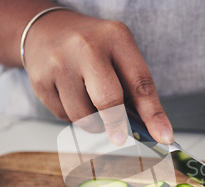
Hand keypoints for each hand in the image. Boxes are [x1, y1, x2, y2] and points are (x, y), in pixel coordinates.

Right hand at [22, 10, 172, 143]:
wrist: (46, 30)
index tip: (164, 137)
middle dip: (117, 125)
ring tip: (93, 108)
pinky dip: (73, 117)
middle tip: (120, 138)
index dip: (154, 115)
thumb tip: (149, 130)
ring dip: (94, 124)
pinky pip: (64, 116)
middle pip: (108, 100)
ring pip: (83, 116)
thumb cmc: (92, 48)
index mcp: (116, 37)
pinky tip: (72, 98)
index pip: (140, 83)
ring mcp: (60, 63)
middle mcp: (86, 47)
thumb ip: (132, 88)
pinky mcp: (40, 80)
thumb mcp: (118, 54)